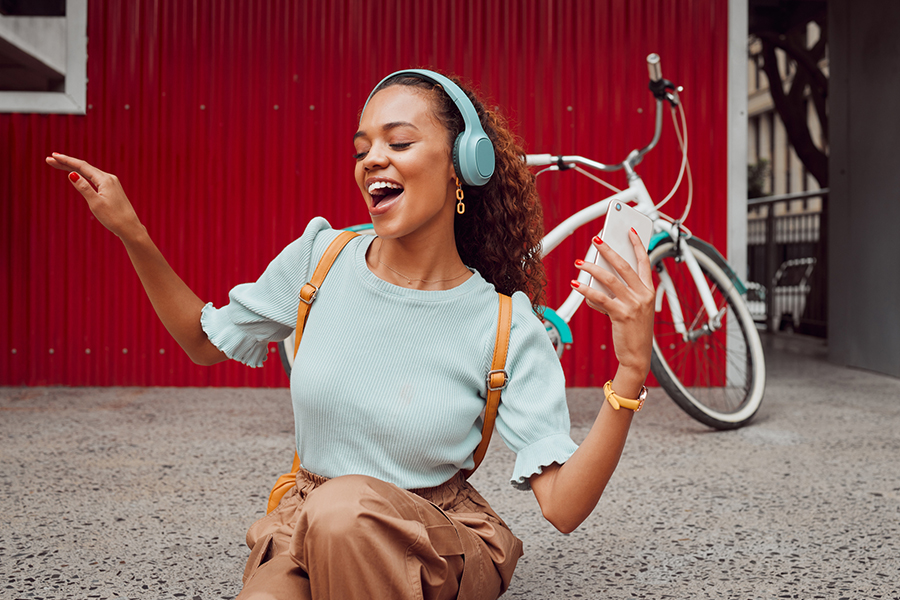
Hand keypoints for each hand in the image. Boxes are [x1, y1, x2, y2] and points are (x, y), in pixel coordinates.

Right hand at [45, 153, 142, 238]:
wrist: (130, 228)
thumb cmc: (114, 218)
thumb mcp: (95, 203)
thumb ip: (83, 188)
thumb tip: (72, 174)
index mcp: (105, 180)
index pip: (82, 166)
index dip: (66, 161)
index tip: (52, 156)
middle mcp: (109, 178)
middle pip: (84, 167)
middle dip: (67, 163)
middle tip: (50, 159)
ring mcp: (112, 184)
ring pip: (89, 172)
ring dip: (74, 168)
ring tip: (59, 164)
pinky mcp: (112, 190)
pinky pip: (94, 178)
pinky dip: (83, 174)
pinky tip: (78, 174)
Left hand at [571, 231, 654, 378]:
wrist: (638, 355)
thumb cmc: (633, 331)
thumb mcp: (631, 308)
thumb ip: (617, 293)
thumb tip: (596, 278)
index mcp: (648, 290)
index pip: (644, 262)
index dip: (638, 244)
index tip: (629, 231)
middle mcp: (643, 295)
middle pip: (624, 266)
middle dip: (609, 250)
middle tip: (597, 239)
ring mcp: (634, 305)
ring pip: (610, 279)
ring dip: (593, 268)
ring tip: (580, 263)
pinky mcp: (622, 315)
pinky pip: (601, 298)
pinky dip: (586, 290)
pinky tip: (576, 285)